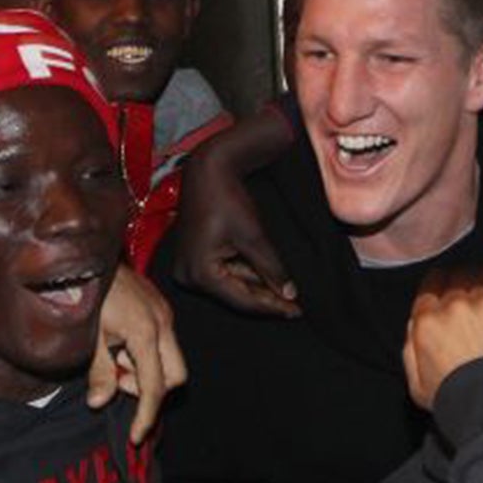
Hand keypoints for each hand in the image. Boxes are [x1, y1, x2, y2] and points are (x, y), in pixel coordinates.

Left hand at [90, 266, 186, 443]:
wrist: (89, 257)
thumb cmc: (86, 295)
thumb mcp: (88, 337)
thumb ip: (98, 371)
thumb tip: (99, 404)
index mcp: (145, 333)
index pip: (154, 387)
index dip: (146, 415)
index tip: (136, 436)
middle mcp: (163, 324)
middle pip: (175, 376)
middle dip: (151, 389)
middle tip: (118, 381)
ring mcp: (165, 315)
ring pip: (172, 360)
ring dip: (147, 372)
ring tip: (115, 359)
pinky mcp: (161, 309)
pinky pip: (164, 344)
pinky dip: (146, 356)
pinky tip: (121, 346)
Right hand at [173, 106, 300, 317]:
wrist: (207, 170)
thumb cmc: (227, 199)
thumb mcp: (254, 237)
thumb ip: (271, 269)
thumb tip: (289, 295)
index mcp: (199, 273)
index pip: (242, 300)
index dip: (271, 307)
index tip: (295, 312)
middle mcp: (187, 275)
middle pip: (234, 295)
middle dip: (266, 298)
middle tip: (294, 307)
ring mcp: (187, 267)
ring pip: (230, 284)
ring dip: (257, 286)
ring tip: (285, 293)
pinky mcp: (192, 257)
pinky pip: (222, 272)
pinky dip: (245, 273)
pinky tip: (266, 277)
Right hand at [402, 283, 482, 411]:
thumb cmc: (459, 401)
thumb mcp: (417, 386)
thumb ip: (410, 351)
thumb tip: (414, 326)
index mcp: (428, 323)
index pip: (428, 302)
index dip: (438, 315)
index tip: (447, 326)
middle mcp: (455, 307)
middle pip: (457, 296)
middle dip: (462, 313)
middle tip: (472, 338)